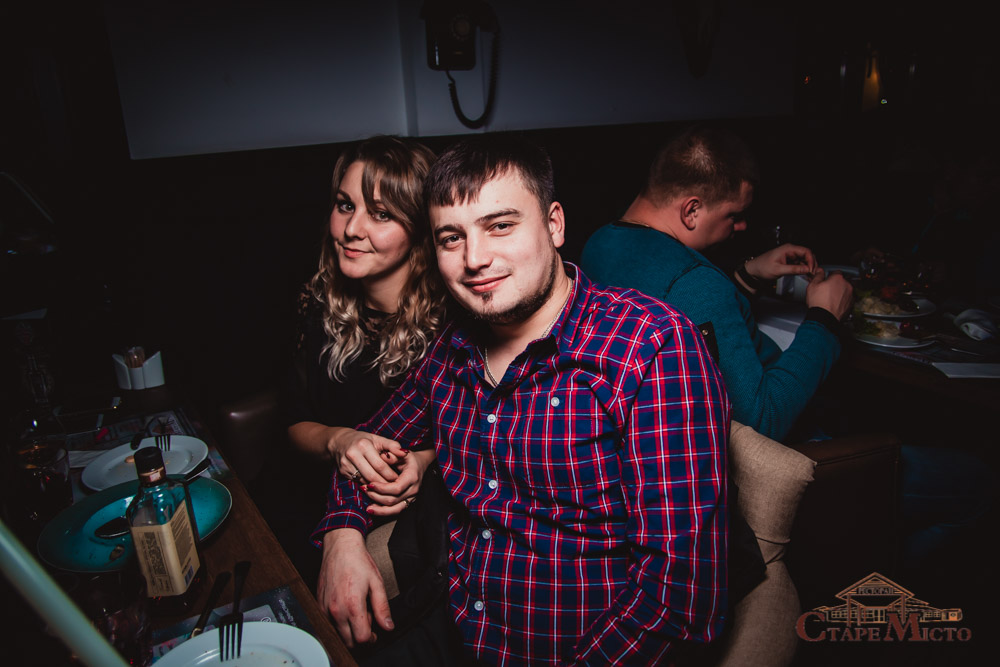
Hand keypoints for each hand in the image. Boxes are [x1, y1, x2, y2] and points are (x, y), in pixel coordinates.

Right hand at [317, 529, 393, 647]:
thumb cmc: (358, 562)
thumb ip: (382, 608)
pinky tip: (344, 606)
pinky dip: (337, 621)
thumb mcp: (377, 583)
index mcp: (352, 606)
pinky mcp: (319, 604)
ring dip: (348, 629)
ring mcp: (325, 608)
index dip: (371, 638)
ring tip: (355, 610)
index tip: (375, 633)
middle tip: (366, 618)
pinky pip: (327, 623)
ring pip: (337, 634)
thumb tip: (388, 626)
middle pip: (348, 641)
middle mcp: (336, 610)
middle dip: (359, 635)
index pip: (361, 638)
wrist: (340, 547)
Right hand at [327, 428, 407, 485]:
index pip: (380, 465)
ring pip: (365, 481)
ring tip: (386, 487)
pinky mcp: (342, 471)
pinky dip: (368, 484)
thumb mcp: (378, 439)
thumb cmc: (363, 440)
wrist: (340, 442)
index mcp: (363, 445)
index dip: (390, 474)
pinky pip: (358, 481)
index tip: (398, 479)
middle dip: (384, 483)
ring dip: (377, 486)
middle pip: (372, 475)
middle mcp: (353, 454)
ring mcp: (346, 464)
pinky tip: (375, 485)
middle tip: (393, 486)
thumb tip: (405, 453)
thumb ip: (392, 445)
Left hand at [365, 449, 436, 515]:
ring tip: (367, 506)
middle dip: (376, 497)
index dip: (382, 488)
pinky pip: (395, 510)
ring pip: (394, 509)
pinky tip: (373, 509)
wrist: (420, 464)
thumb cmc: (409, 458)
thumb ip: (393, 454)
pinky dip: (383, 511)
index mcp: (412, 477)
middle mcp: (413, 489)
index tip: (370, 484)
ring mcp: (412, 497)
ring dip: (379, 509)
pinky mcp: (408, 502)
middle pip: (393, 500)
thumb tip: (383, 456)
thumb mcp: (402, 453)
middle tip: (364, 489)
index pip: (396, 488)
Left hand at [745, 244, 818, 280]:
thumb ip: (793, 269)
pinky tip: (806, 275)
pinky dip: (804, 269)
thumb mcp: (778, 269)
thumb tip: (806, 269)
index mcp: (788, 249)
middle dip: (811, 264)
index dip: (811, 260)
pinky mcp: (790, 262)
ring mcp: (791, 256)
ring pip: (805, 260)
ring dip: (808, 267)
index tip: (811, 269)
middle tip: (813, 273)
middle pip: (807, 255)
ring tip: (810, 275)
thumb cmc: (762, 267)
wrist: (754, 271)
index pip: (806, 251)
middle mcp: (790, 251)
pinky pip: (800, 264)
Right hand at [805, 268, 853, 319]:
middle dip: (835, 285)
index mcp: (838, 278)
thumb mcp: (813, 285)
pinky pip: (847, 300)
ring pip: (845, 291)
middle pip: (842, 281)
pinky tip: (834, 304)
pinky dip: (842, 301)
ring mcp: (850, 295)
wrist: (824, 318)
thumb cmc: (819, 303)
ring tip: (829, 299)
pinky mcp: (851, 305)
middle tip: (826, 290)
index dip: (830, 276)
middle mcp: (847, 285)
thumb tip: (819, 271)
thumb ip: (818, 276)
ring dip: (840, 293)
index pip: (836, 272)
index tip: (826, 280)